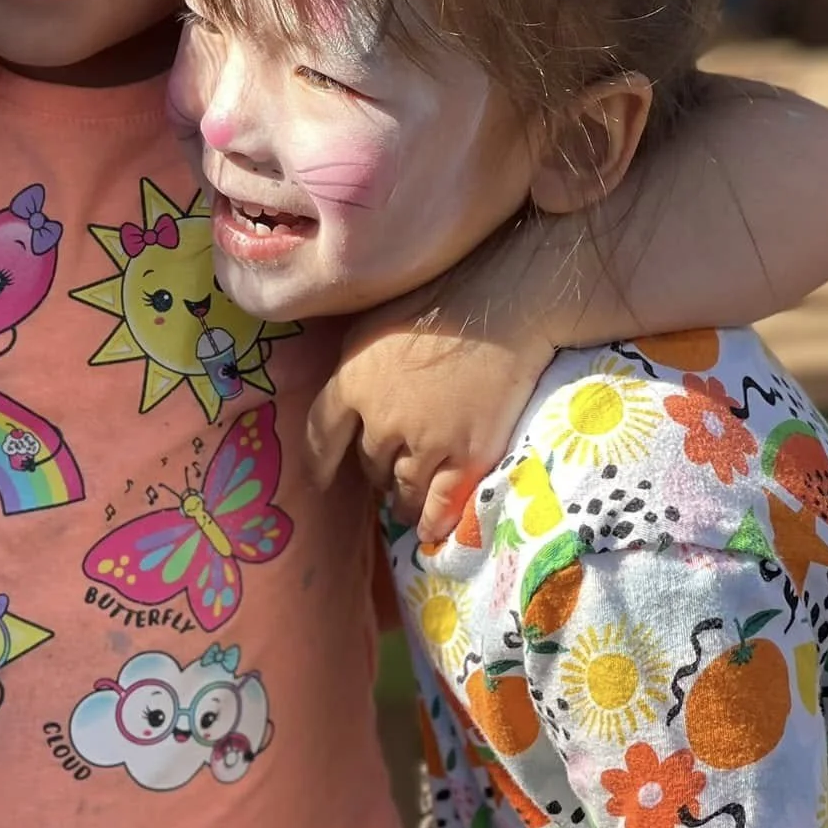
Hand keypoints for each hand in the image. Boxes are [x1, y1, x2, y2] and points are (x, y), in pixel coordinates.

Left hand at [307, 286, 553, 546]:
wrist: (505, 302)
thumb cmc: (441, 297)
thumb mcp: (373, 323)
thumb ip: (355, 364)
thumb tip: (347, 392)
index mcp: (352, 382)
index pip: (321, 434)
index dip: (322, 461)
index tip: (323, 477)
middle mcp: (381, 420)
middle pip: (368, 462)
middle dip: (376, 470)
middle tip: (389, 472)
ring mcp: (424, 442)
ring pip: (401, 487)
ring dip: (401, 499)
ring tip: (406, 505)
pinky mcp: (465, 457)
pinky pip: (440, 503)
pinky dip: (432, 521)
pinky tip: (430, 531)